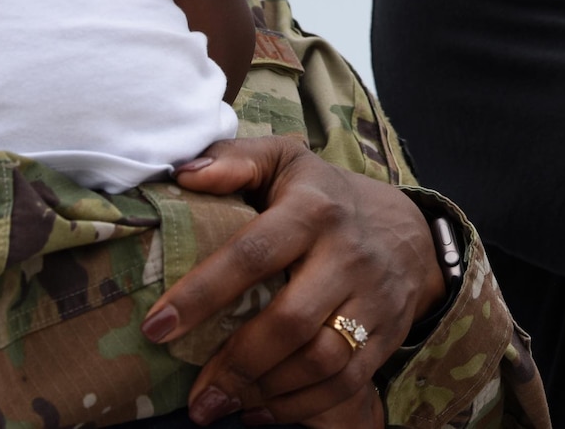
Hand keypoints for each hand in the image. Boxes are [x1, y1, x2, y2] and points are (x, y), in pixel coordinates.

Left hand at [142, 137, 447, 425]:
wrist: (407, 228)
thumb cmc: (322, 196)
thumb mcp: (282, 162)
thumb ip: (234, 161)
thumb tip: (183, 175)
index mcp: (312, 209)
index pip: (253, 254)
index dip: (202, 293)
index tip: (157, 328)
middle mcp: (347, 254)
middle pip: (291, 320)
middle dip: (237, 364)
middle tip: (195, 397)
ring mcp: (373, 298)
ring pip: (322, 360)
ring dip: (266, 392)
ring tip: (220, 407)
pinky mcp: (387, 334)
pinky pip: (347, 383)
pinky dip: (301, 407)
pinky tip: (259, 411)